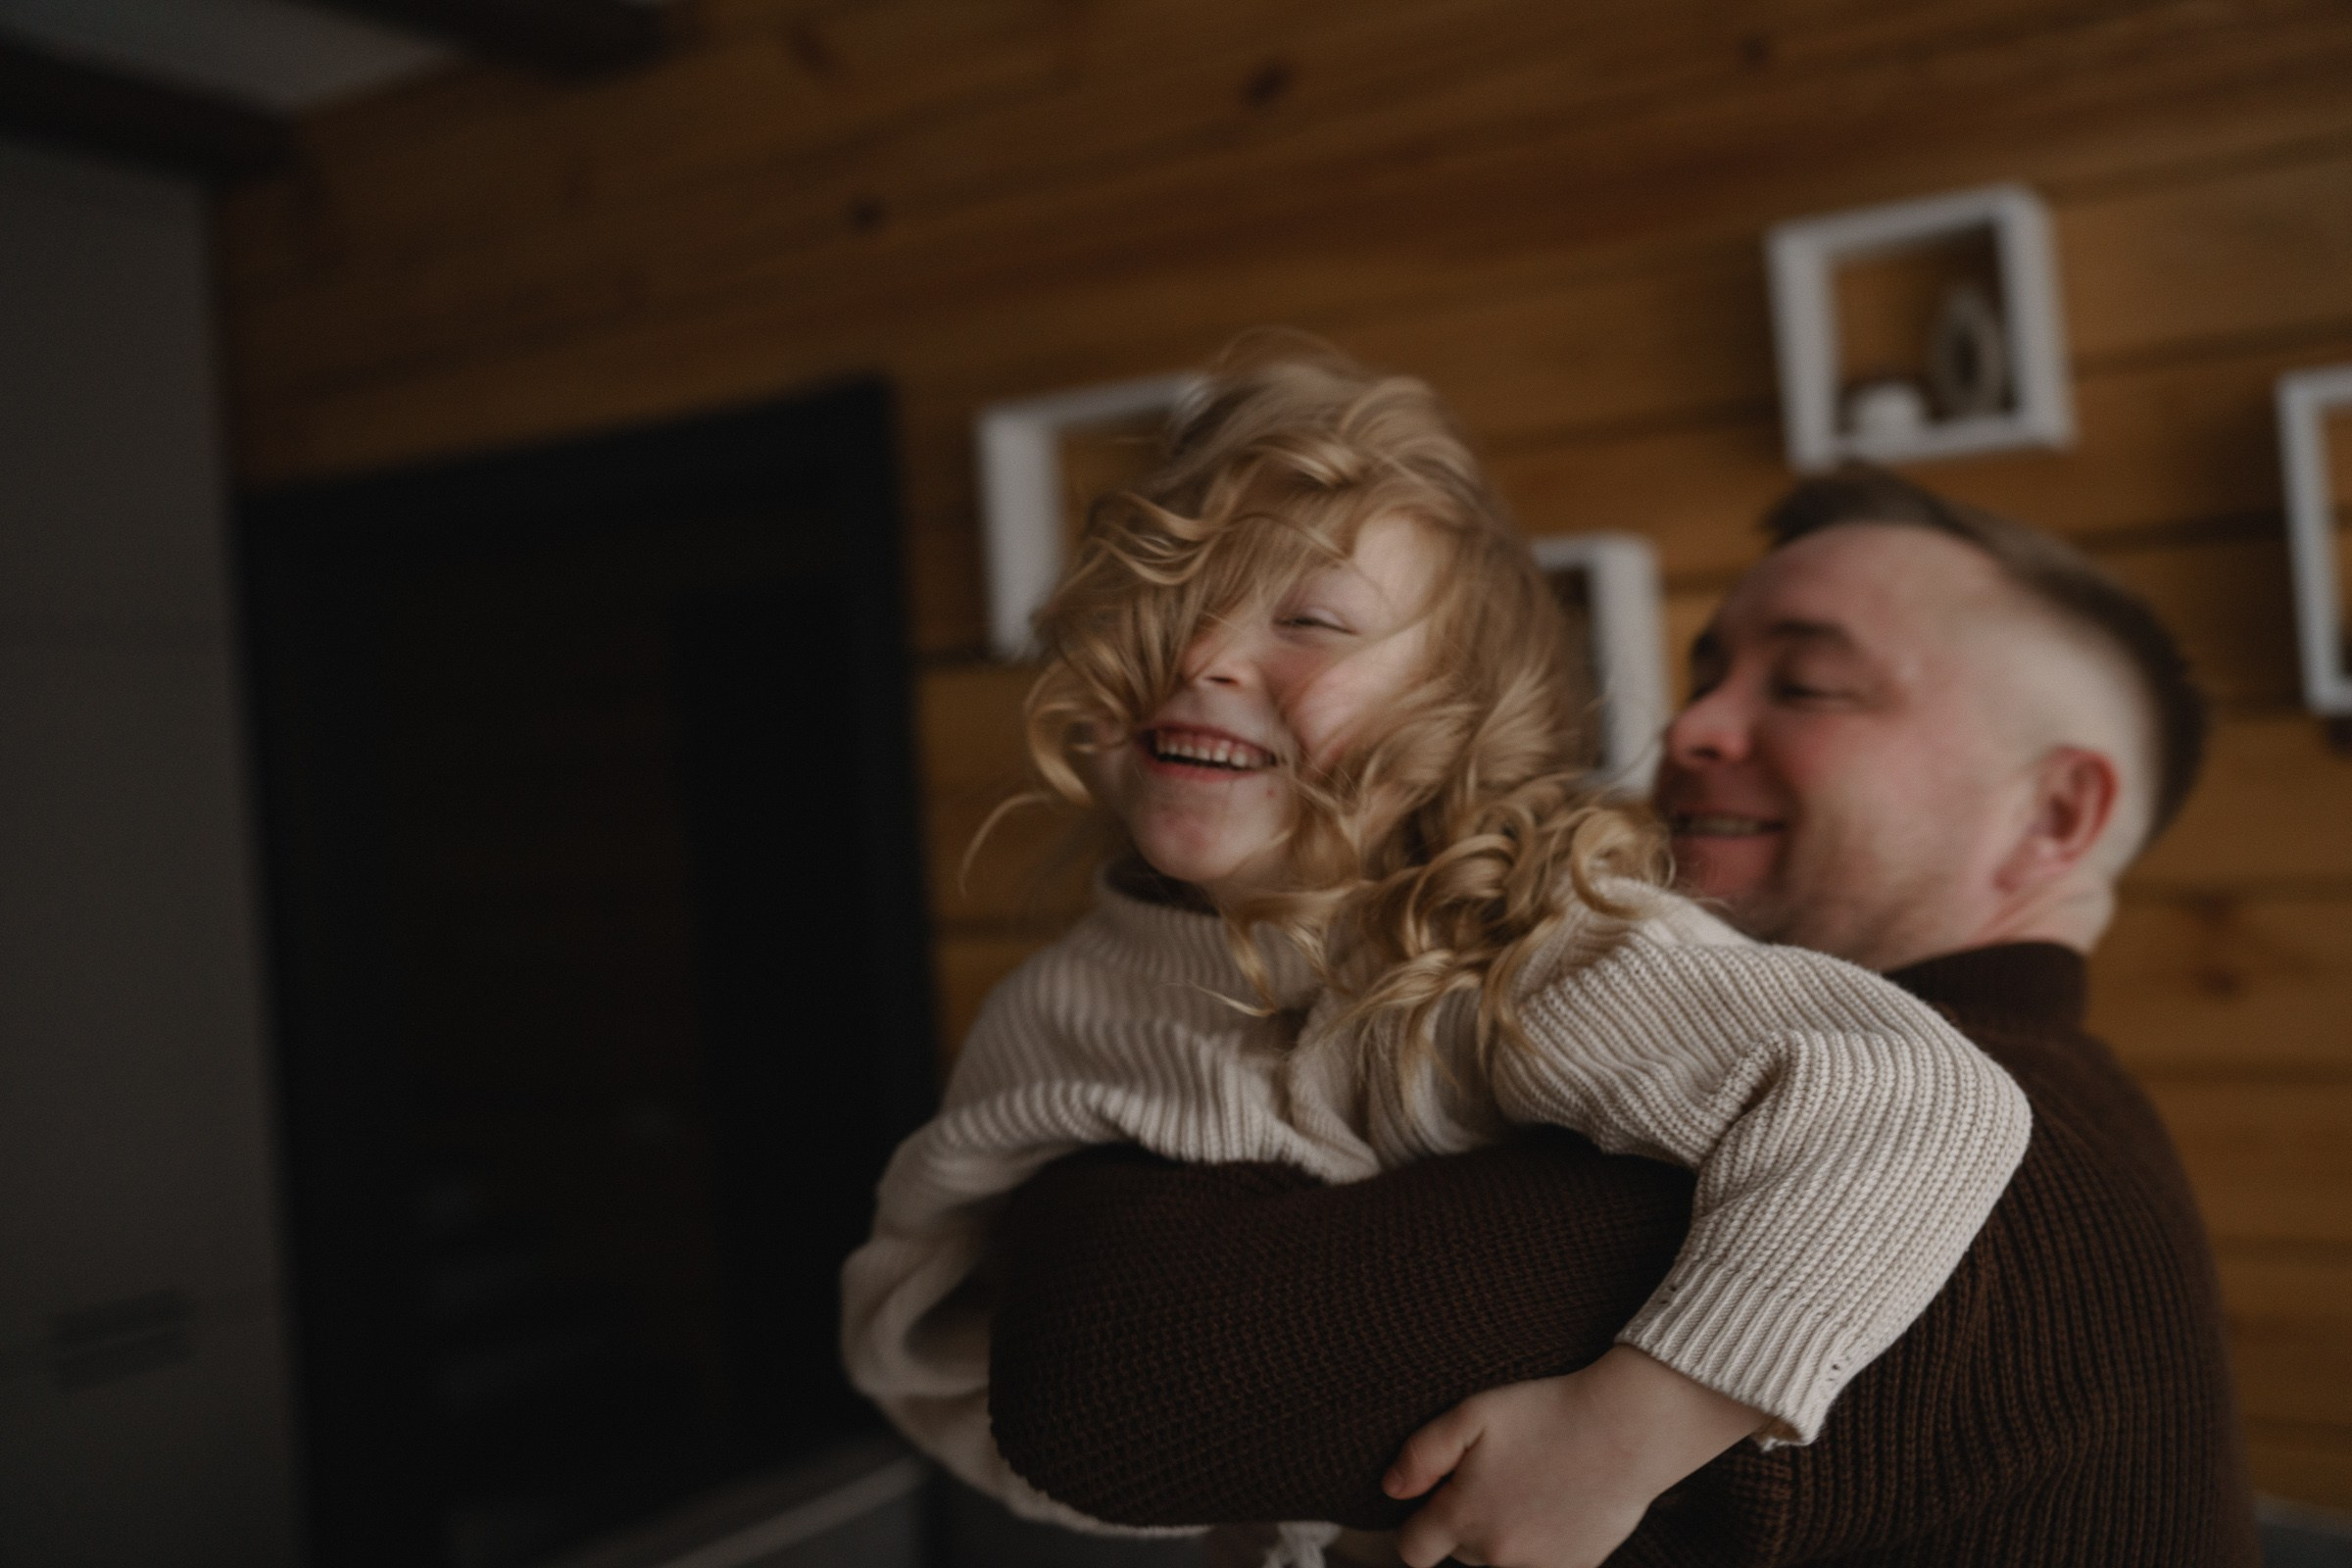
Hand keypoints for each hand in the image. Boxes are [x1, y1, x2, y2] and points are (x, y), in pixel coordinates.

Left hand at [1380, 1346, 1768, 1567]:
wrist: (1627, 1429)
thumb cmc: (1547, 1413)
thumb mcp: (1471, 1414)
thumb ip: (1421, 1455)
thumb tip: (1391, 1490)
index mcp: (1463, 1518)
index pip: (1413, 1549)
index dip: (1417, 1524)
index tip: (1436, 1499)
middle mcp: (1497, 1555)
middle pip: (1459, 1554)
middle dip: (1465, 1524)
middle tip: (1495, 1477)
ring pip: (1499, 1562)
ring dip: (1501, 1538)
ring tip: (1526, 1490)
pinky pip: (1539, 1564)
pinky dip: (1539, 1545)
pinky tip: (1553, 1506)